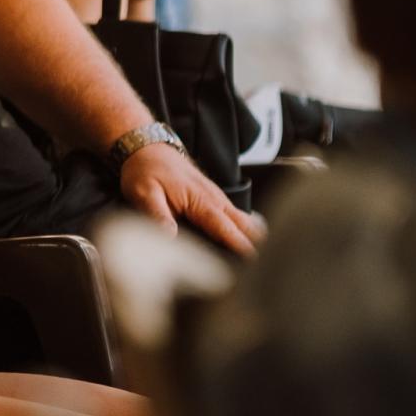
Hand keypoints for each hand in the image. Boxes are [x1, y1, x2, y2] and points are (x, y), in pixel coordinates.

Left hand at [118, 143, 264, 255]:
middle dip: (259, 245)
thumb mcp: (144, 192)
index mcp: (200, 200)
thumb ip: (158, 215)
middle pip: (245, 226)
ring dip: (256, 239)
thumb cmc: (146, 170)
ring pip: (244, 221)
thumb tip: (170, 237)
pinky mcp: (213, 199)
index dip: (241, 246)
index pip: (226, 228)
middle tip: (271, 268)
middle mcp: (214, 199)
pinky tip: (252, 245)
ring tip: (269, 263)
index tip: (257, 263)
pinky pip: (235, 217)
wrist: (146, 147)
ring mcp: (216, 198)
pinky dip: (246, 230)